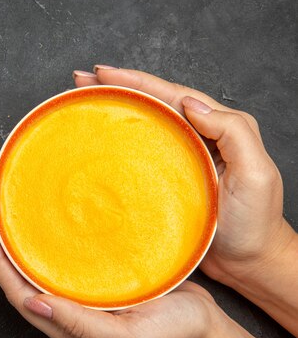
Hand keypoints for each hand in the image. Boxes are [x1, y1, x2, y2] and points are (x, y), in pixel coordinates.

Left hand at [0, 193, 273, 337]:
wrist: (207, 330)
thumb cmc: (174, 336)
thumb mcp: (128, 337)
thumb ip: (81, 325)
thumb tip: (32, 303)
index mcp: (67, 328)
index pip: (15, 290)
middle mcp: (66, 311)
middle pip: (17, 272)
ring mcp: (79, 294)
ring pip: (33, 262)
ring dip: (12, 233)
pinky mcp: (95, 279)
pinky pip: (57, 255)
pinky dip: (40, 233)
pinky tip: (38, 217)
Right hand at [74, 66, 297, 335]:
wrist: (246, 264)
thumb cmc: (254, 222)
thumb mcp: (255, 173)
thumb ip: (233, 132)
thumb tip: (189, 103)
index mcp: (214, 129)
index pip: (170, 94)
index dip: (136, 81)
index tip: (104, 73)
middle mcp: (193, 138)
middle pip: (150, 103)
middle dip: (115, 87)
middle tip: (81, 79)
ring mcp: (175, 160)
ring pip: (141, 124)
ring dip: (112, 108)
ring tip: (81, 98)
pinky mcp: (162, 181)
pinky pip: (136, 153)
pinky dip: (115, 141)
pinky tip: (95, 140)